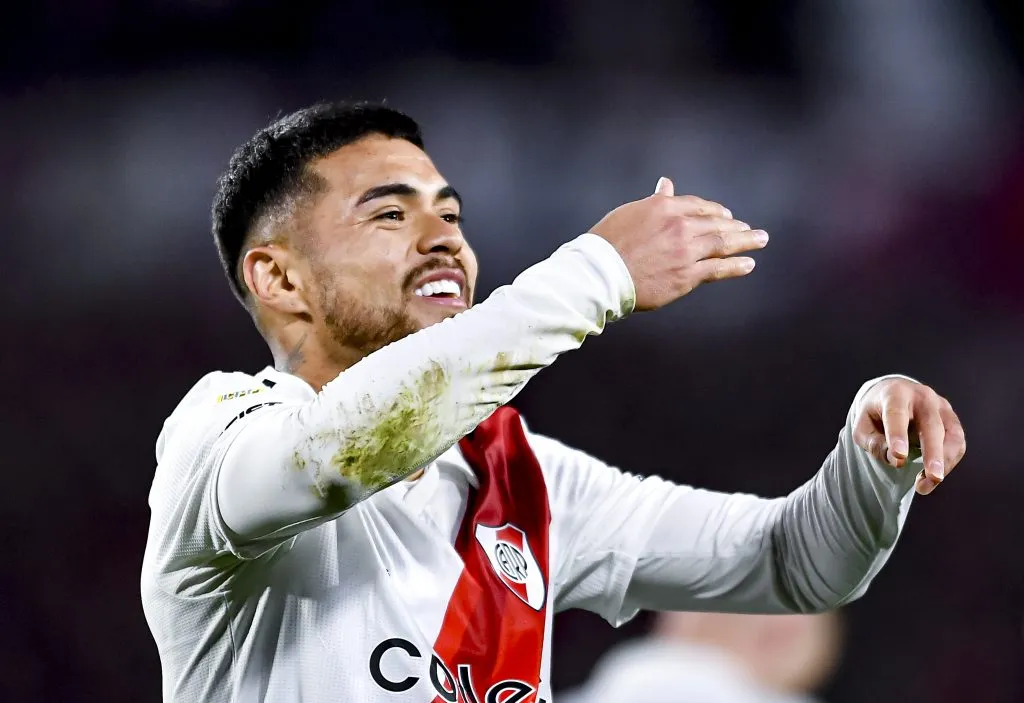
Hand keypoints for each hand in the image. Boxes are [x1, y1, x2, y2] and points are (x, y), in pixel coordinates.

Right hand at [589, 177, 767, 311]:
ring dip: (746, 241)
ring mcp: (686, 251)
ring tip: (760, 240)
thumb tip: (666, 184)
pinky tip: (749, 264)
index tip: (726, 215)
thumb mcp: (630, 213)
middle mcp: (680, 225)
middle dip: (736, 225)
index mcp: (664, 207)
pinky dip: (736, 266)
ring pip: (723, 243)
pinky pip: (718, 268)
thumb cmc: (607, 243)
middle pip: (716, 223)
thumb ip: (655, 201)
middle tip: (751, 229)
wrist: (600, 273)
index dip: (715, 211)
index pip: (698, 206)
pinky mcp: (687, 275)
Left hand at [852, 378, 966, 494]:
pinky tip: (932, 478)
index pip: (896, 413)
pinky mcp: (952, 419)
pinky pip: (957, 442)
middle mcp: (922, 396)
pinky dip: (949, 462)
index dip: (898, 434)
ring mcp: (941, 406)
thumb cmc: (875, 414)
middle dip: (933, 452)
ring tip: (925, 485)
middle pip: (931, 424)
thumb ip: (873, 442)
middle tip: (933, 477)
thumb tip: (895, 460)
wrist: (891, 395)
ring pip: (951, 435)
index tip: (899, 455)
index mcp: (895, 393)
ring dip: (944, 463)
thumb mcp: (862, 426)